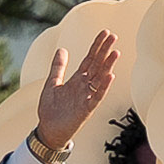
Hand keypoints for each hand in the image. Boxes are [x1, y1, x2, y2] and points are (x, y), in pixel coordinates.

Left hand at [26, 28, 120, 163]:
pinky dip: (104, 87)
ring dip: (108, 66)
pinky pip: (97, 97)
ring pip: (100, 79)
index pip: (90, 59)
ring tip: (115, 52)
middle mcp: (84, 87)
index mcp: (77, 80)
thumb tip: (62, 49)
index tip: (106, 33)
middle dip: (104, 51)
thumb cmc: (51, 110)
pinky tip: (111, 76)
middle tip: (113, 36)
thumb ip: (58, 67)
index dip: (97, 46)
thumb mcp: (52, 84)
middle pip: (97, 65)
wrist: (48, 130)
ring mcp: (87, 97)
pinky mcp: (86, 110)